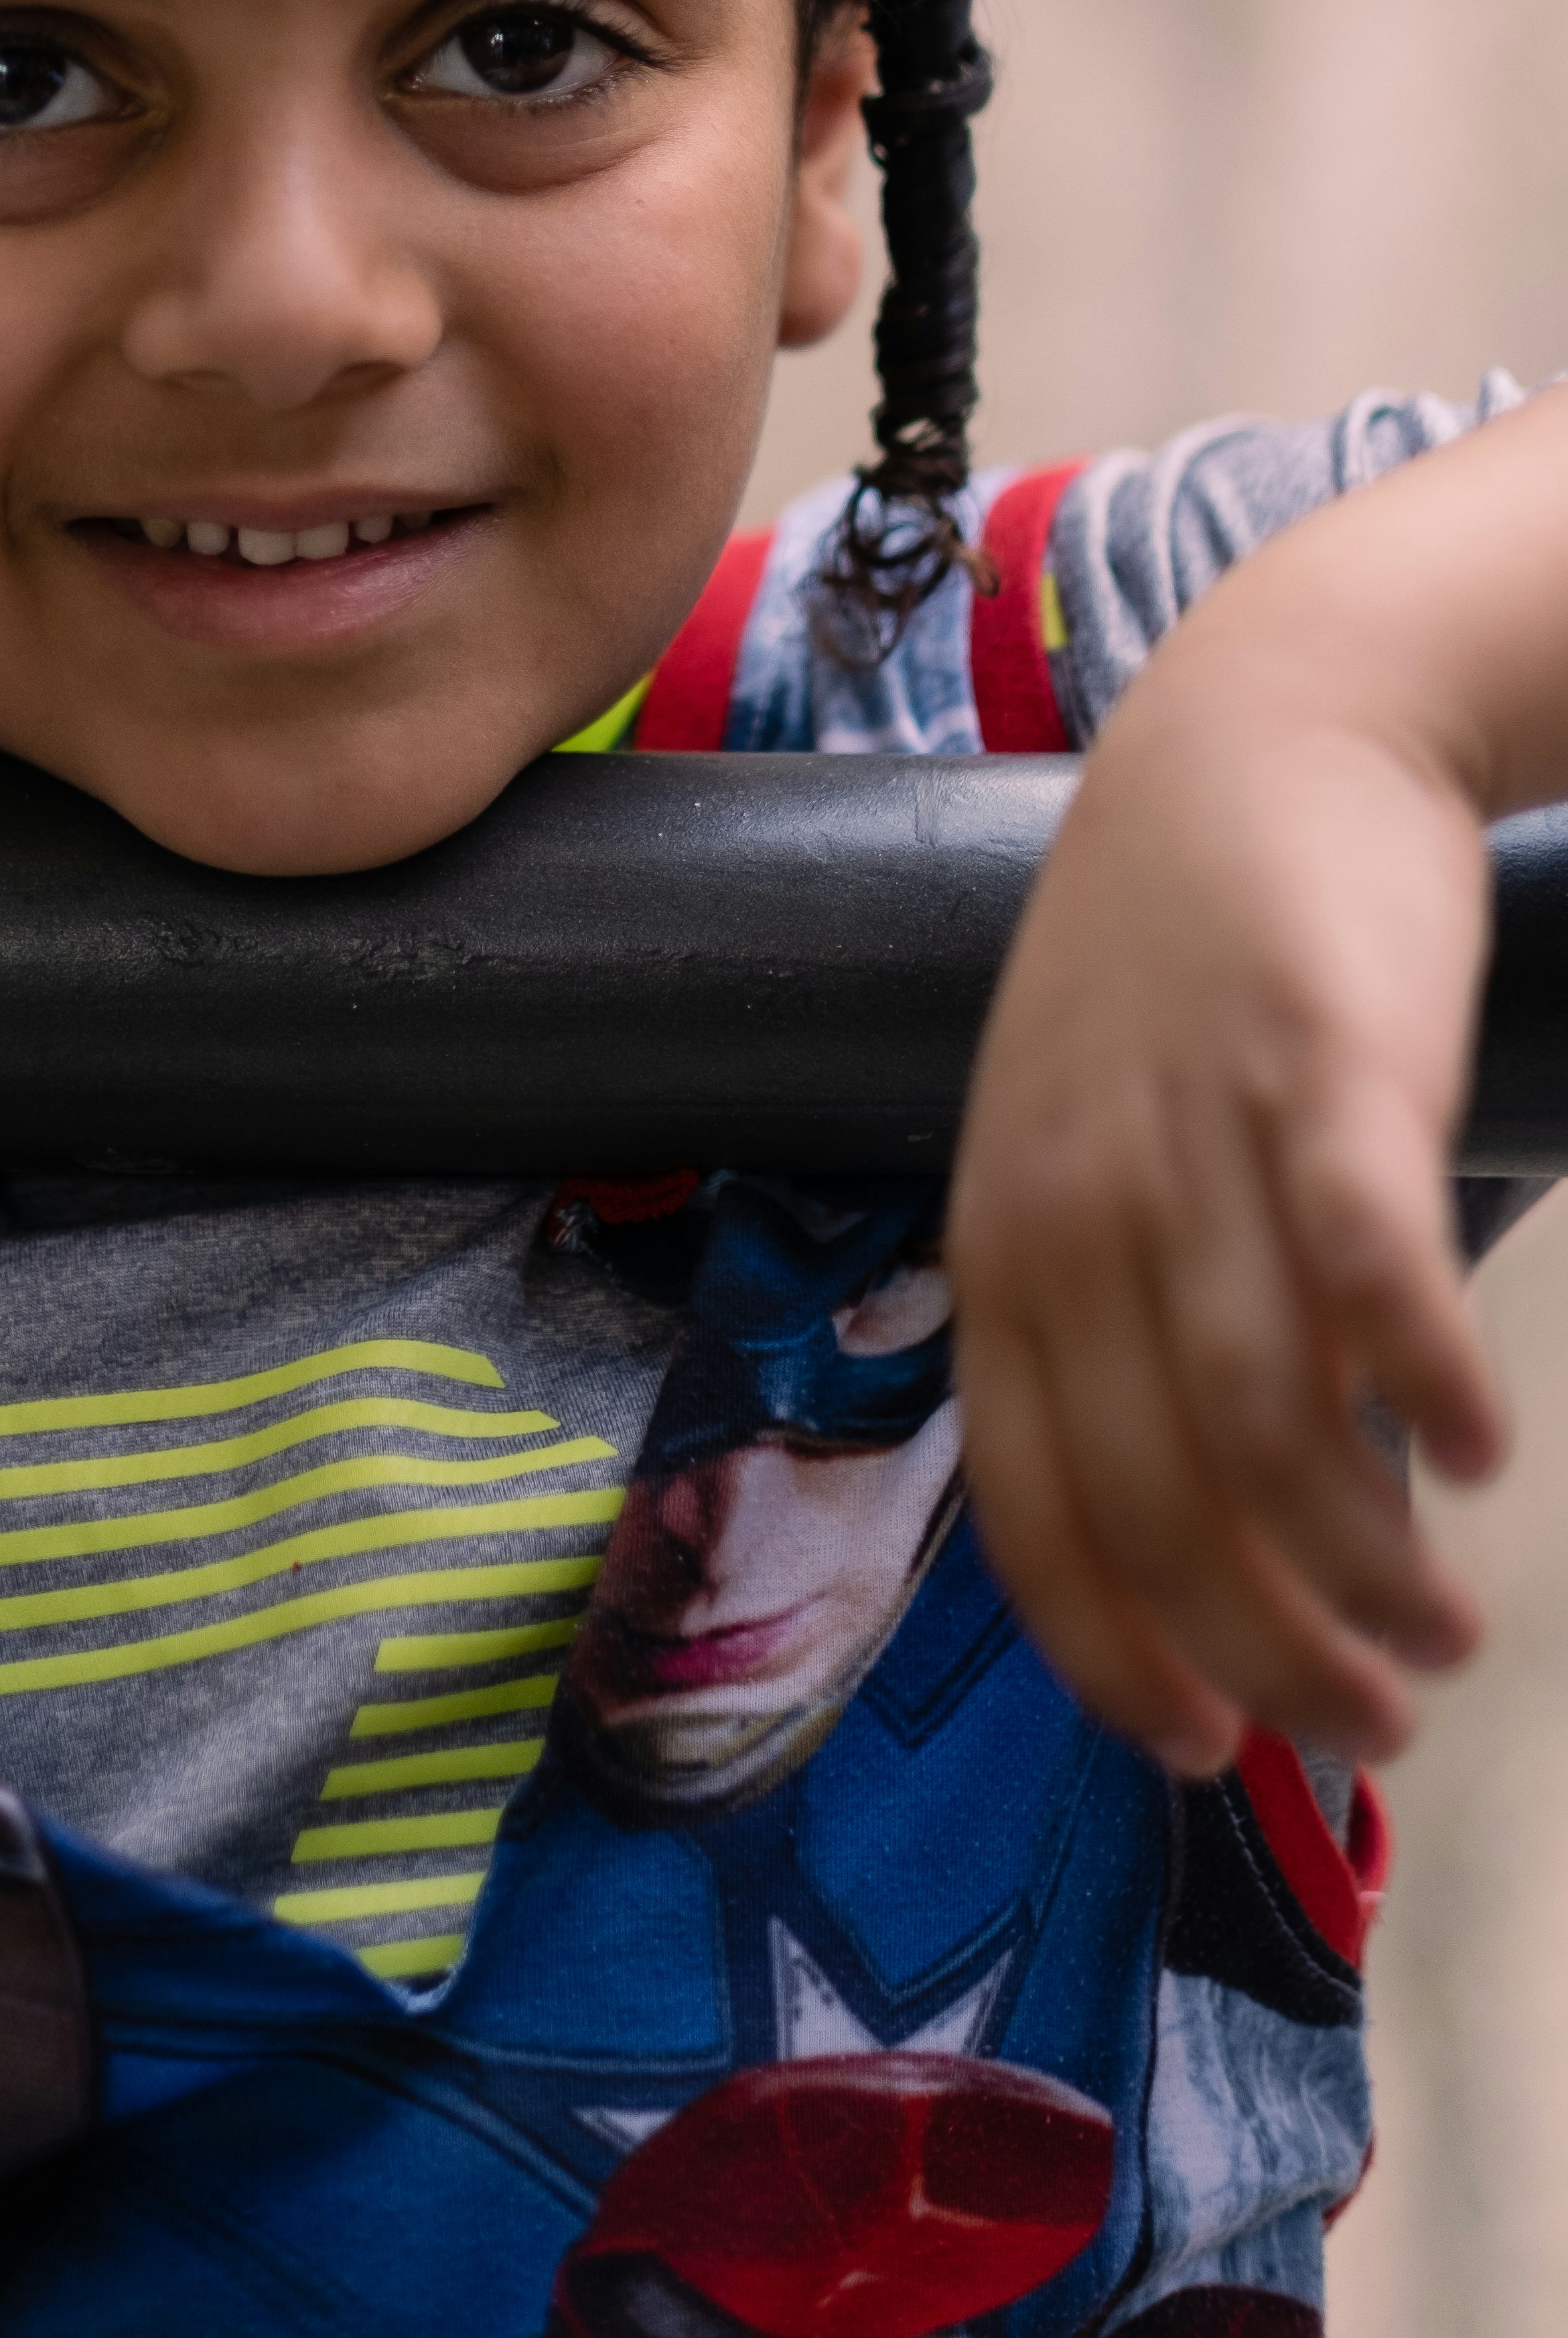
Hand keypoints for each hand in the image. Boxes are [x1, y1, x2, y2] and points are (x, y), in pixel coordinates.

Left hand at [949, 660, 1505, 1777]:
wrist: (1261, 727)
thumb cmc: (1176, 964)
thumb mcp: (1084, 1134)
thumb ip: (1117, 1306)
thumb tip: (1204, 1518)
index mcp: (1006, 1234)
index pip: (1028, 1500)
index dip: (1112, 1649)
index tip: (1204, 1754)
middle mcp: (1081, 1201)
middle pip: (1160, 1493)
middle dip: (1264, 1648)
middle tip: (1373, 1728)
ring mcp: (1199, 1134)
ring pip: (1268, 1416)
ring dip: (1363, 1561)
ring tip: (1445, 1634)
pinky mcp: (1325, 1069)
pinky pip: (1366, 1265)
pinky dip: (1423, 1383)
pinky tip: (1475, 1457)